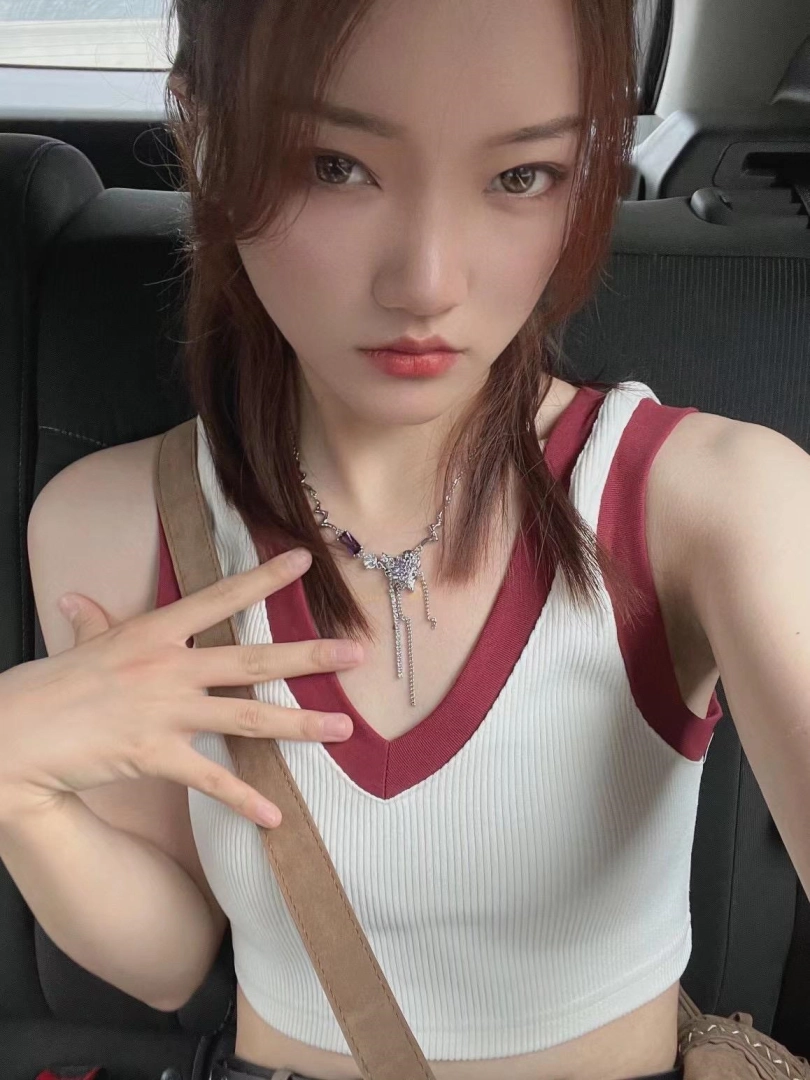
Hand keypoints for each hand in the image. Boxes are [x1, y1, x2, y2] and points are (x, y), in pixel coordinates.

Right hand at [0, 548, 359, 827]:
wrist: (17, 732)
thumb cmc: (49, 685)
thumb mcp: (81, 645)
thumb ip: (94, 621)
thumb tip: (78, 599)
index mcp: (156, 633)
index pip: (221, 598)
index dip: (264, 579)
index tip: (304, 560)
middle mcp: (170, 667)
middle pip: (253, 660)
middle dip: (310, 656)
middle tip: (357, 652)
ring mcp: (166, 713)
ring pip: (248, 718)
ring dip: (301, 724)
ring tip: (344, 728)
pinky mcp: (157, 756)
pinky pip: (212, 779)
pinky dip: (245, 799)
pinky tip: (277, 816)